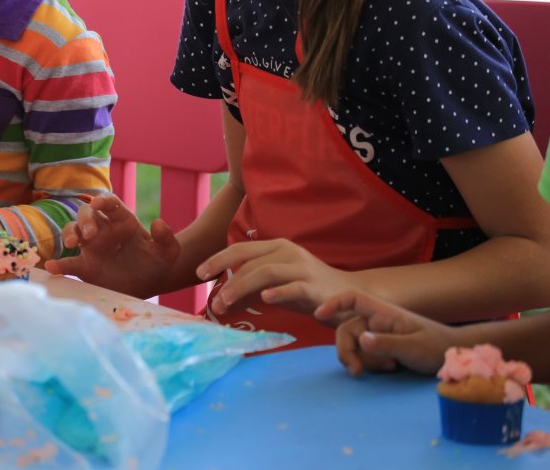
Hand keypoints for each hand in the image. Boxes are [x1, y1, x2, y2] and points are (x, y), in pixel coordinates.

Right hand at [43, 193, 179, 298]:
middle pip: (87, 214)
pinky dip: (58, 264)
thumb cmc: (156, 263)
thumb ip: (166, 238)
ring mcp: (91, 247)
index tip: (97, 202)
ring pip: (73, 230)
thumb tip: (158, 222)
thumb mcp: (168, 253)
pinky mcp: (85, 266)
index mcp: (122, 220)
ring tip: (72, 245)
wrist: (149, 285)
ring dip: (70, 233)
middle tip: (89, 234)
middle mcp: (103, 230)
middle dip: (85, 220)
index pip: (110, 204)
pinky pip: (68, 263)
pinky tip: (51, 267)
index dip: (103, 200)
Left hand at [197, 238, 351, 316]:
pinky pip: (293, 286)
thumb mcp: (276, 285)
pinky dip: (277, 292)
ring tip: (226, 302)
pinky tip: (264, 298)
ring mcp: (302, 267)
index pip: (240, 249)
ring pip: (266, 272)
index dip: (217, 259)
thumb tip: (220, 300)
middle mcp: (288, 252)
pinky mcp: (315, 285)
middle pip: (249, 261)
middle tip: (212, 300)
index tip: (198, 273)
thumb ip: (251, 287)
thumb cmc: (308, 290)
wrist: (351, 296)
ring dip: (242, 287)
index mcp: (276, 247)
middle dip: (227, 281)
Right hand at [314, 290, 455, 377]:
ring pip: (354, 345)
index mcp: (383, 312)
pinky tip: (390, 368)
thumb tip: (360, 339)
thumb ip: (387, 343)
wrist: (453, 357)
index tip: (319, 315)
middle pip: (347, 330)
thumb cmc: (437, 347)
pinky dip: (370, 364)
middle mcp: (376, 321)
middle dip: (347, 351)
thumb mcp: (414, 347)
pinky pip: (364, 355)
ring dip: (363, 360)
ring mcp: (378, 335)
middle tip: (356, 372)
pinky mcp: (381, 348)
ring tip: (389, 368)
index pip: (352, 299)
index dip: (334, 304)